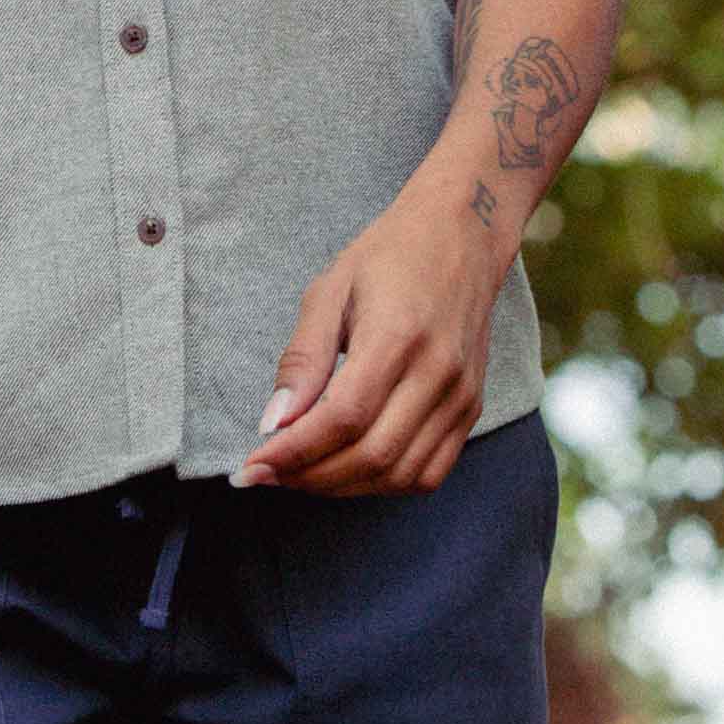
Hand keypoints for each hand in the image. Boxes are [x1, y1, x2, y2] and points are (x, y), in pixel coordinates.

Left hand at [231, 183, 506, 497]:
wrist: (462, 237)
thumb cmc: (390, 256)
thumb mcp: (330, 290)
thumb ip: (303, 359)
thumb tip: (273, 422)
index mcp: (397, 336)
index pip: (342, 418)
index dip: (293, 452)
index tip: (251, 466)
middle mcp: (438, 372)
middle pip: (372, 455)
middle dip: (310, 476)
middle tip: (267, 474)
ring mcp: (461, 396)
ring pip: (401, 474)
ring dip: (344, 486)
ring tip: (301, 473)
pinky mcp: (472, 409)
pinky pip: (430, 472)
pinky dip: (384, 483)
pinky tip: (349, 468)